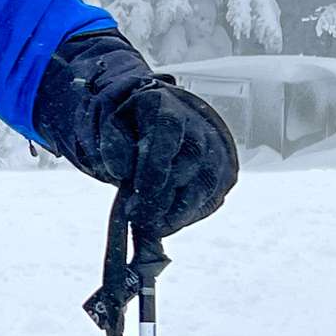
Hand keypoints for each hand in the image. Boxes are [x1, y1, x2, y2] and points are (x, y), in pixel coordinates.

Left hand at [101, 83, 237, 238]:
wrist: (169, 122)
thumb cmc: (136, 125)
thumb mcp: (113, 124)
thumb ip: (112, 144)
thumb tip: (120, 171)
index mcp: (166, 108)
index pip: (167, 133)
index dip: (155, 165)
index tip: (136, 192)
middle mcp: (197, 127)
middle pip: (187, 162)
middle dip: (161, 196)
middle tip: (135, 216)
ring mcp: (215, 151)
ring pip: (203, 186)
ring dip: (175, 212)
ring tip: (148, 227)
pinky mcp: (223, 174)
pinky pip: (210, 200)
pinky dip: (187, 216)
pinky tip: (164, 225)